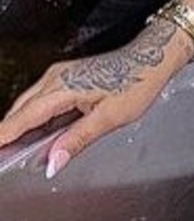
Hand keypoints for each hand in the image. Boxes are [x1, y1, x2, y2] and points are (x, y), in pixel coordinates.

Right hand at [0, 19, 190, 176]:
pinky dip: (32, 117)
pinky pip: (39, 99)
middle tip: (2, 156)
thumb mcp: (109, 118)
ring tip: (12, 151)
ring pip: (28, 105)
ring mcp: (59, 75)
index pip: (23, 118)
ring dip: (19, 126)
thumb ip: (77, 141)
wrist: (152, 58)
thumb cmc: (136, 83)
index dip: (3, 136)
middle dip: (6, 134)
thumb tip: (52, 163)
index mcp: (63, 87)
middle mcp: (55, 78)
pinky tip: (35, 133)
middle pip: (19, 111)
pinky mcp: (65, 77)